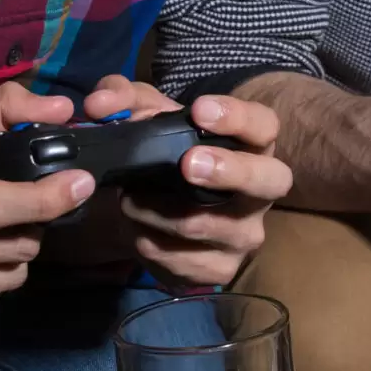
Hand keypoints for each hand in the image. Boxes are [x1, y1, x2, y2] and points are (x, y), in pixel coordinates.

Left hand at [74, 76, 292, 288]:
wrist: (160, 211)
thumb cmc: (167, 154)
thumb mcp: (148, 118)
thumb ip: (124, 101)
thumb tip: (100, 105)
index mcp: (252, 144)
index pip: (264, 125)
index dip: (237, 117)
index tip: (199, 110)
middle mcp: (261, 190)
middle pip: (270, 180)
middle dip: (230, 171)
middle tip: (189, 163)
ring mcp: (245, 234)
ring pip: (211, 226)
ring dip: (161, 212)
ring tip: (131, 200)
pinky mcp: (222, 269)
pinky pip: (186, 261)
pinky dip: (152, 244)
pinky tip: (138, 230)